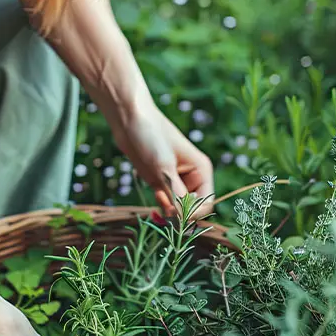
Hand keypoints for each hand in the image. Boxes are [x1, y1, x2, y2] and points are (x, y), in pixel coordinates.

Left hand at [110, 103, 214, 217]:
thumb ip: (174, 192)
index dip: (193, 212)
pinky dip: (161, 205)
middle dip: (179, 211)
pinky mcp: (162, 183)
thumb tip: (182, 215)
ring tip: (157, 196)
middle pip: (193, 208)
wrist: (129, 121)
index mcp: (201, 170)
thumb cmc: (151, 136)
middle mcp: (192, 178)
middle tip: (163, 201)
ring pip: (179, 208)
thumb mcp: (163, 166)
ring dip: (168, 209)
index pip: (206, 202)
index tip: (175, 212)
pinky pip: (167, 204)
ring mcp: (176, 181)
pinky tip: (154, 195)